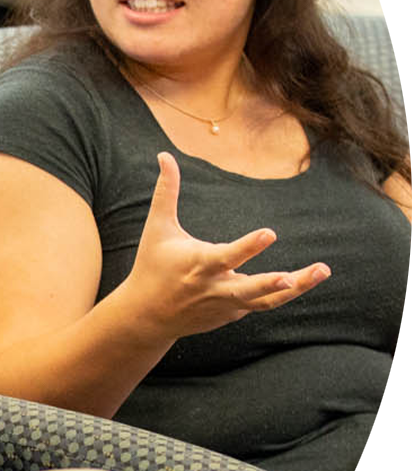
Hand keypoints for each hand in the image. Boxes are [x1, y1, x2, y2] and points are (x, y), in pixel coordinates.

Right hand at [124, 152, 329, 339]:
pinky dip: (272, 291)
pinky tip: (285, 279)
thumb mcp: (157, 228)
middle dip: (273, 284)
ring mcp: (225, 305)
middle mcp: (214, 288)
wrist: (147, 315)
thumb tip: (165, 155)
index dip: (248, 246)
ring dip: (295, 288)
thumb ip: (166, 192)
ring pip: (266, 300)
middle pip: (250, 289)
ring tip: (322, 270)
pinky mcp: (231, 315)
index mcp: (198, 264)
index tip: (270, 233)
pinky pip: (257, 302)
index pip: (227, 256)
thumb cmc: (152, 265)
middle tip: (293, 276)